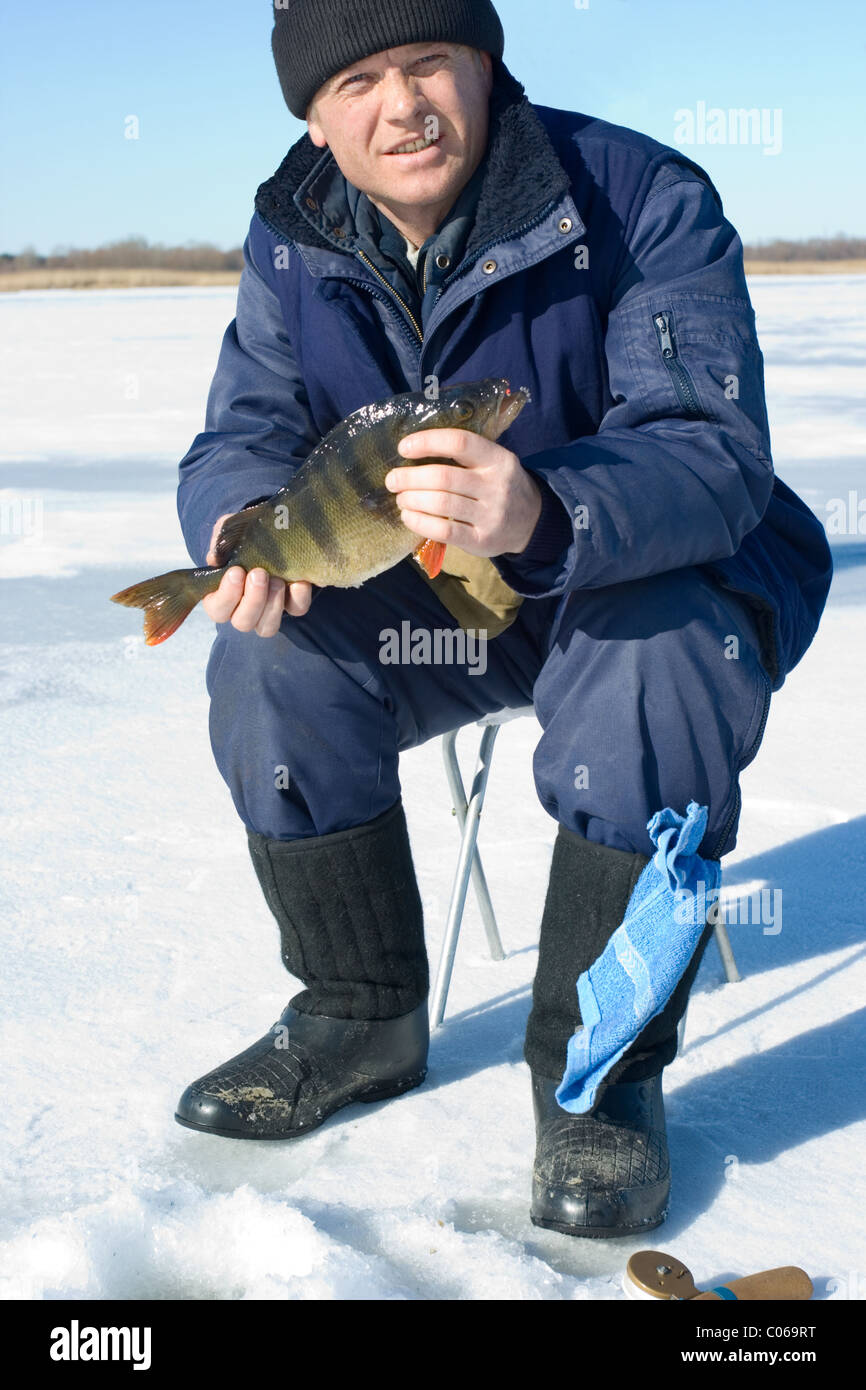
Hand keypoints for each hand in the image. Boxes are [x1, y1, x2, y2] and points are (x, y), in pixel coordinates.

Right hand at [201, 513, 312, 635]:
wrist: (276, 530)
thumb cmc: (245, 537)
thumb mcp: (230, 534)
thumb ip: (221, 543)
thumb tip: (215, 558)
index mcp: (221, 596)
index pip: (217, 609)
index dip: (226, 595)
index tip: (236, 571)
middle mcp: (243, 610)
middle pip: (243, 622)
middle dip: (252, 599)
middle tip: (259, 574)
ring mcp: (268, 612)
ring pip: (267, 627)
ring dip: (272, 604)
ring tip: (277, 579)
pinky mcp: (293, 605)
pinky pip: (296, 610)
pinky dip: (298, 598)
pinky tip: (299, 582)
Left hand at [385, 431, 541, 556]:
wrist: (531, 522)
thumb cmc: (500, 486)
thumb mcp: (494, 463)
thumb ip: (464, 456)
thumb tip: (413, 451)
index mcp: (498, 459)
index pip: (459, 443)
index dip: (427, 442)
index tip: (403, 448)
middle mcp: (496, 485)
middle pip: (444, 477)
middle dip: (410, 477)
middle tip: (393, 480)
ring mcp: (491, 515)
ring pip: (441, 504)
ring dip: (412, 500)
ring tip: (401, 498)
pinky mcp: (482, 540)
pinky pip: (444, 531)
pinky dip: (420, 522)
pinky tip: (409, 516)